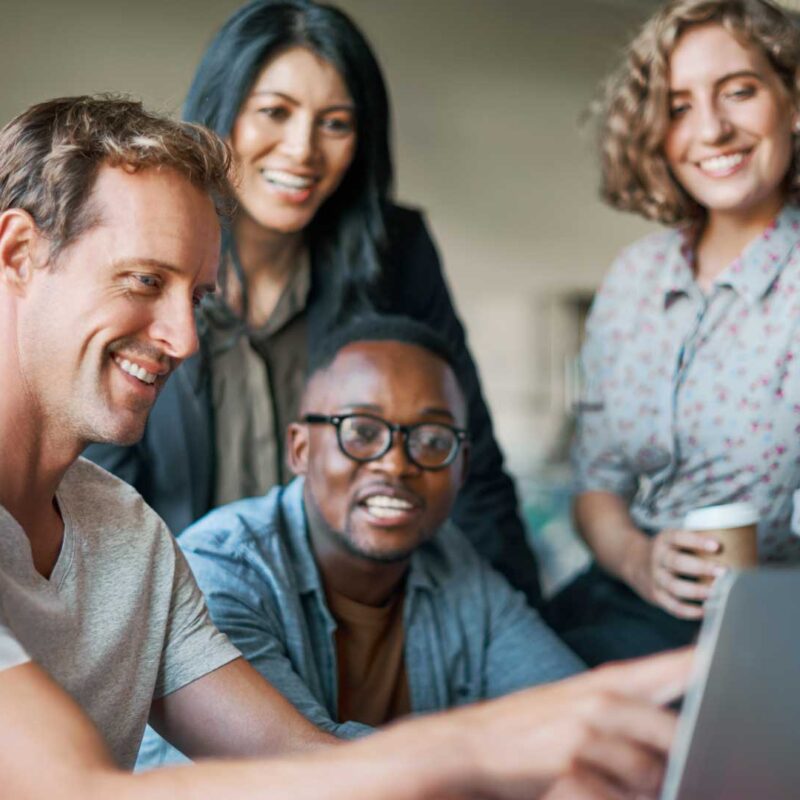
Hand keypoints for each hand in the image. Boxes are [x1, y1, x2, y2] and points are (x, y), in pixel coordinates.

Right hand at [462, 648, 691, 799]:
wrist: (472, 744)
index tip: (726, 659)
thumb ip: (625, 709)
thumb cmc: (529, 728)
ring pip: (651, 773)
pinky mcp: (570, 762)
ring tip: (613, 786)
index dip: (702, 664)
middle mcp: (601, 699)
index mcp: (606, 681)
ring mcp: (586, 730)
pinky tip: (590, 791)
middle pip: (673, 734)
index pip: (669, 667)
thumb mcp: (576, 702)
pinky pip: (620, 795)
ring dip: (645, 791)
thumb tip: (673, 733)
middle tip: (656, 772)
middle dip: (675, 761)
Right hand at [627, 529, 722, 619]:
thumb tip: (741, 546)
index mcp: (664, 540)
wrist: (635, 562)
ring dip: (697, 591)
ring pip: (674, 586)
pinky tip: (705, 611)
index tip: (717, 545)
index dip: (696, 541)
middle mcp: (657, 558)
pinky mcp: (656, 595)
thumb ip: (698, 541)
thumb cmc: (670, 551)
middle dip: (701, 568)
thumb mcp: (675, 539)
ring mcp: (656, 578)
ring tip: (717, 594)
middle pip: (677, 563)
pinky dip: (688, 610)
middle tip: (724, 572)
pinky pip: (672, 605)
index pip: (678, 537)